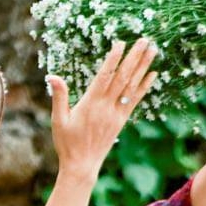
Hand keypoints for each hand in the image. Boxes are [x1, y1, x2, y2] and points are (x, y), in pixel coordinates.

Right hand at [47, 38, 157, 177]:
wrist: (82, 165)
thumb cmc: (67, 142)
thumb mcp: (58, 119)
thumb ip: (59, 96)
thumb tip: (52, 76)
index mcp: (91, 104)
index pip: (105, 76)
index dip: (114, 59)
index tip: (121, 43)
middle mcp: (107, 107)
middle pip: (124, 77)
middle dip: (135, 57)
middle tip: (146, 40)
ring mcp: (117, 114)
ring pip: (132, 86)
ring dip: (144, 67)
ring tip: (153, 50)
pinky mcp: (122, 120)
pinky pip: (135, 100)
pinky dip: (145, 86)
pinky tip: (153, 74)